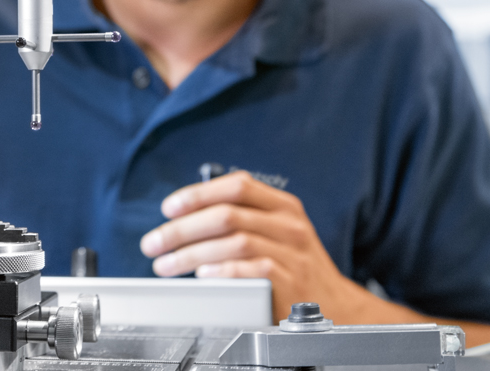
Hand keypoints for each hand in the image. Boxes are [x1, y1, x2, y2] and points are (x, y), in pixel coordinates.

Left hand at [140, 171, 364, 320]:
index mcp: (283, 206)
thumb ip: (241, 216)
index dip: (197, 194)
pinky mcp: (291, 281)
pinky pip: (251, 270)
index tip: (168, 209)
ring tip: (166, 265)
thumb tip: (184, 217)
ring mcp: (292, 253)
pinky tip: (202, 275)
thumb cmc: (295, 265)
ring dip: (191, 254)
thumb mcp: (276, 231)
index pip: (237, 185)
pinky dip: (222, 271)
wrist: (335, 304)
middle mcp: (289, 225)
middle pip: (226, 216)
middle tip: (154, 243)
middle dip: (181, 230)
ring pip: (233, 242)